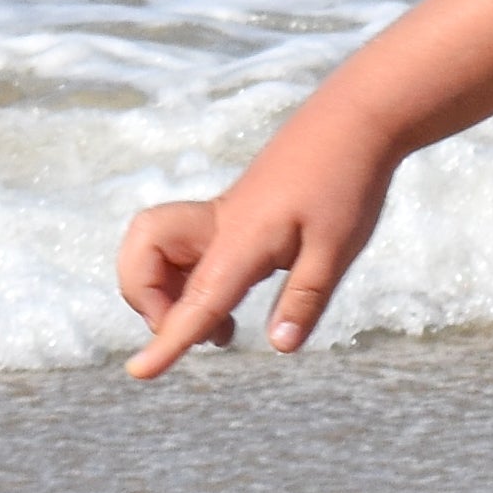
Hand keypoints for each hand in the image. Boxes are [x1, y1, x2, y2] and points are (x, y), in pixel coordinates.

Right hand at [118, 126, 394, 377]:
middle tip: (205, 329)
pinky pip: (182, 251)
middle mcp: (216, 226)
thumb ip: (306, 299)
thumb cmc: (348, 182)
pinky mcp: (227, 216)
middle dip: (148, 300)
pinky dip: (187, 280)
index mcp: (241, 239)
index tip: (138, 373)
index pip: (196, 301)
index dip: (167, 341)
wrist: (354, 119)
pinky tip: (230, 302)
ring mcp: (218, 218)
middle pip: (142, 257)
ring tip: (221, 326)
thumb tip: (278, 347)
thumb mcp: (338, 248)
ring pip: (154, 251)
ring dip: (166, 292)